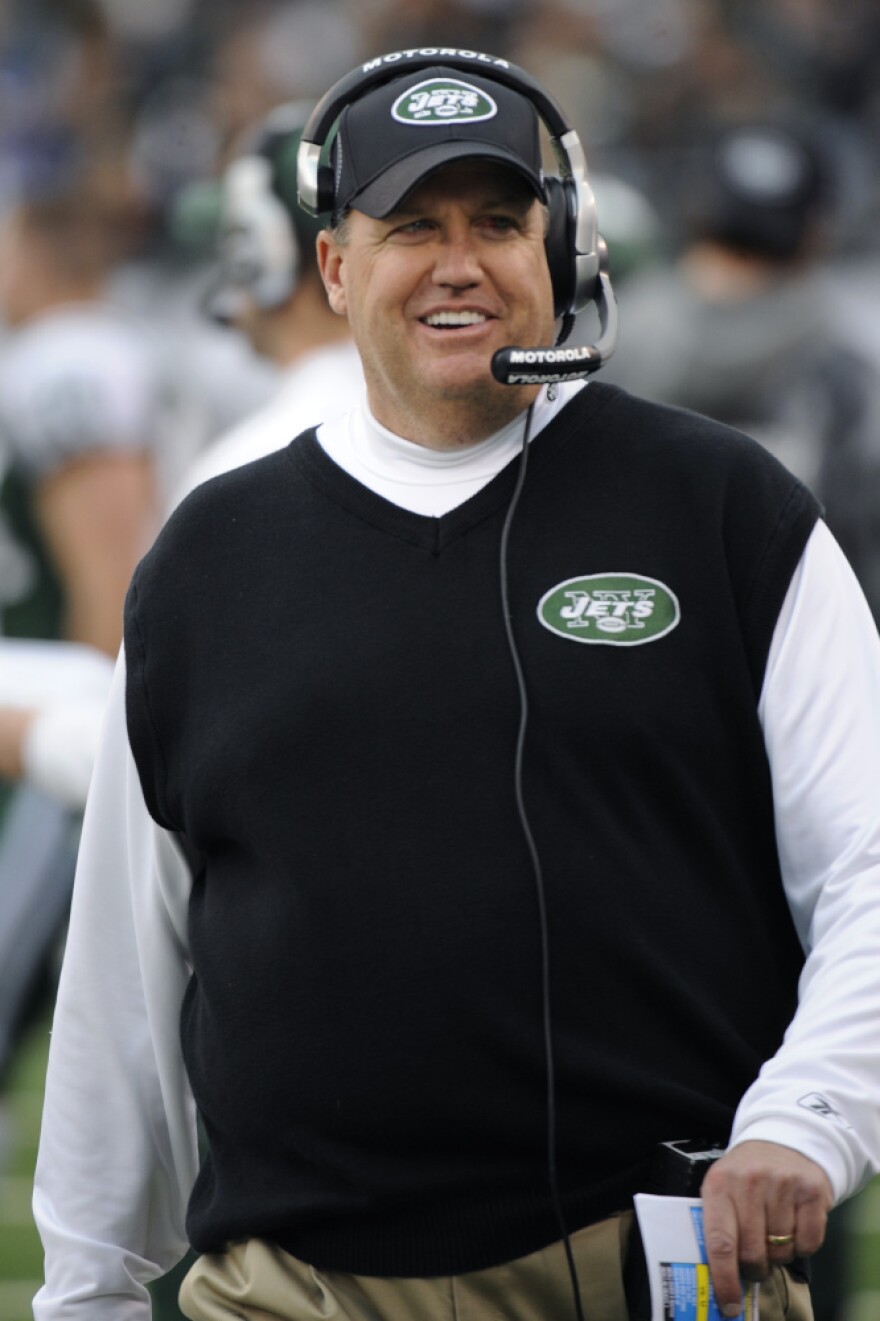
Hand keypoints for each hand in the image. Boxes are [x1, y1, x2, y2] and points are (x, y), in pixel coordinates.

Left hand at [700, 1139, 832, 1317]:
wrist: (781, 1139)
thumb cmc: (745, 1174)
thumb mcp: (721, 1188)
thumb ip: (717, 1225)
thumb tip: (717, 1278)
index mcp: (719, 1184)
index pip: (719, 1242)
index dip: (724, 1279)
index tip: (729, 1303)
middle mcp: (749, 1182)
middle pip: (753, 1253)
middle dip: (754, 1268)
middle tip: (755, 1262)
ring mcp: (782, 1184)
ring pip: (782, 1251)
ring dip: (778, 1254)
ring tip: (773, 1234)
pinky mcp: (811, 1190)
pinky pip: (809, 1243)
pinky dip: (802, 1246)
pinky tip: (794, 1226)